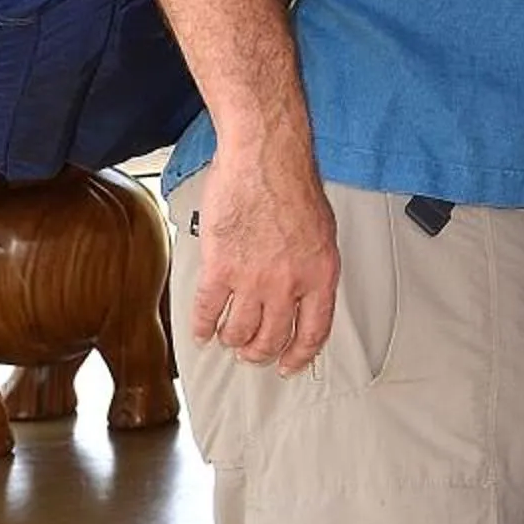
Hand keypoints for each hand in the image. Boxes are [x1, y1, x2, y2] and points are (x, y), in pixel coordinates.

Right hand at [190, 140, 338, 373]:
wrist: (266, 158)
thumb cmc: (294, 185)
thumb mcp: (322, 232)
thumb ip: (313, 268)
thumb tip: (304, 295)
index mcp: (320, 274)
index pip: (314, 332)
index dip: (300, 356)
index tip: (290, 365)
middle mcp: (289, 283)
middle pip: (273, 339)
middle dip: (261, 353)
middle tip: (252, 354)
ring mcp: (253, 279)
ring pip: (239, 332)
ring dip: (232, 340)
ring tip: (228, 338)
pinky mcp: (220, 269)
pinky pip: (208, 311)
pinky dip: (202, 327)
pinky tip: (201, 330)